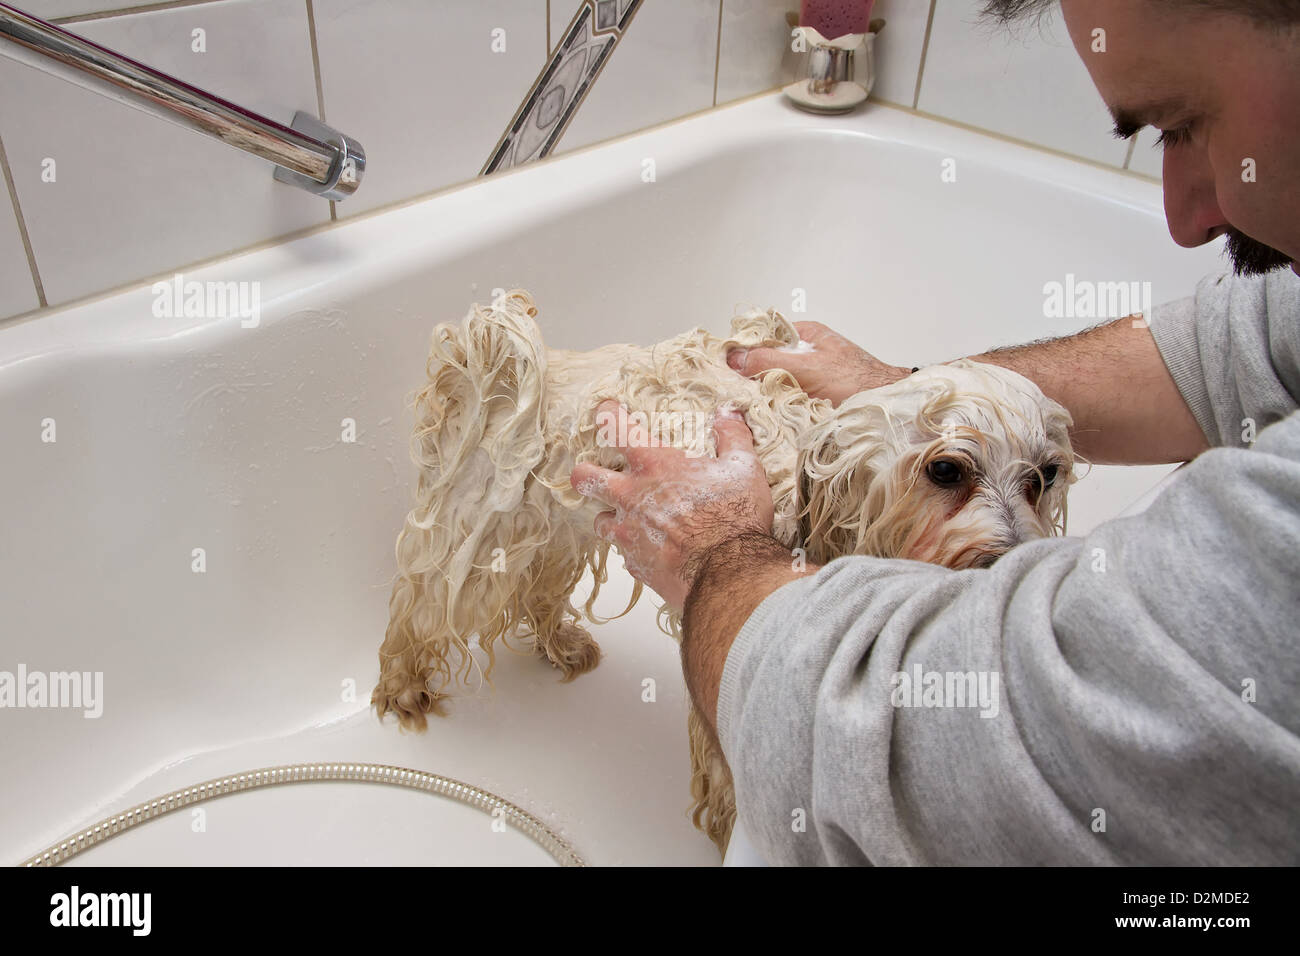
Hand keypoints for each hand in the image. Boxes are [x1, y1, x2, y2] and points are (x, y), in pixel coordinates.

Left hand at [570, 401, 774, 611]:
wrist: (728, 572)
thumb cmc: (734, 516)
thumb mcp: (743, 467)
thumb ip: (732, 436)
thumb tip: (728, 412)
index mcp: (655, 465)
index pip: (618, 429)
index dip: (607, 416)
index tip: (606, 411)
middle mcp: (632, 496)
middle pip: (585, 478)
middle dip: (585, 473)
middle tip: (593, 473)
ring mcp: (629, 533)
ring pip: (599, 521)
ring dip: (610, 517)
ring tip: (626, 519)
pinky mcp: (635, 563)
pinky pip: (624, 553)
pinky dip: (633, 549)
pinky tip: (650, 550)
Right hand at [726, 320, 910, 405]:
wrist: (887, 408)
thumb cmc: (857, 381)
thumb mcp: (808, 367)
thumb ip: (770, 361)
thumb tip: (734, 358)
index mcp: (806, 335)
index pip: (764, 335)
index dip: (744, 348)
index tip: (725, 365)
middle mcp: (806, 353)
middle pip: (767, 360)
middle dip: (751, 374)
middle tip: (734, 389)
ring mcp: (809, 376)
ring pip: (775, 382)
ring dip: (764, 394)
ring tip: (749, 404)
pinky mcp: (813, 399)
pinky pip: (786, 400)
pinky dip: (777, 407)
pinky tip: (768, 415)